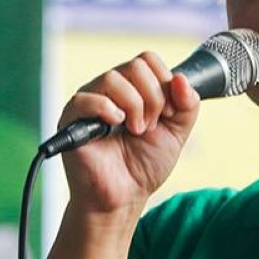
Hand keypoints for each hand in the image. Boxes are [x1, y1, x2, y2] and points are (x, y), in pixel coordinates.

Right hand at [58, 52, 200, 216]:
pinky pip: (85, 99)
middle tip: (150, 126)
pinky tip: (116, 126)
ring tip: (136, 131)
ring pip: (113, 79)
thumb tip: (182, 78)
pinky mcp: (72, 119)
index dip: (164, 82)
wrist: (124, 198)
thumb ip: (187, 105)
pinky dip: (107, 110)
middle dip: (153, 97)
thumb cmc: (144, 166)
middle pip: (135, 66)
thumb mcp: (176, 133)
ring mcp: (89, 102)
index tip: (169, 113)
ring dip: (134, 106)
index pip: (147, 60)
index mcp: (133, 88)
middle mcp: (109, 90)